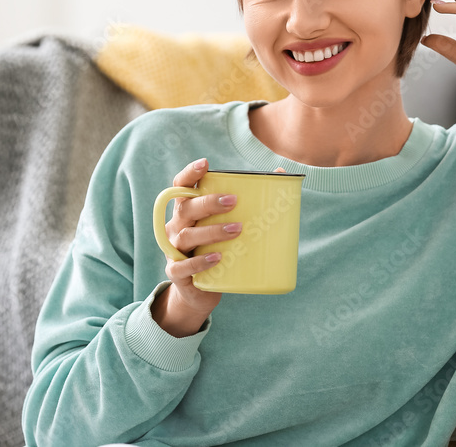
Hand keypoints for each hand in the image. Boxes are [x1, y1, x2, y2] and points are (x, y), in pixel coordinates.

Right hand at [153, 158, 241, 335]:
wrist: (200, 291)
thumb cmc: (217, 249)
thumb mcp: (227, 226)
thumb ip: (249, 203)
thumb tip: (282, 173)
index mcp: (186, 211)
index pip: (180, 186)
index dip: (190, 173)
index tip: (206, 164)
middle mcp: (176, 227)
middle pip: (186, 209)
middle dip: (208, 203)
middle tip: (234, 201)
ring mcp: (174, 250)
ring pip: (187, 236)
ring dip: (212, 231)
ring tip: (236, 229)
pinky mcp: (176, 273)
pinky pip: (183, 266)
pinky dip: (199, 262)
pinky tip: (217, 258)